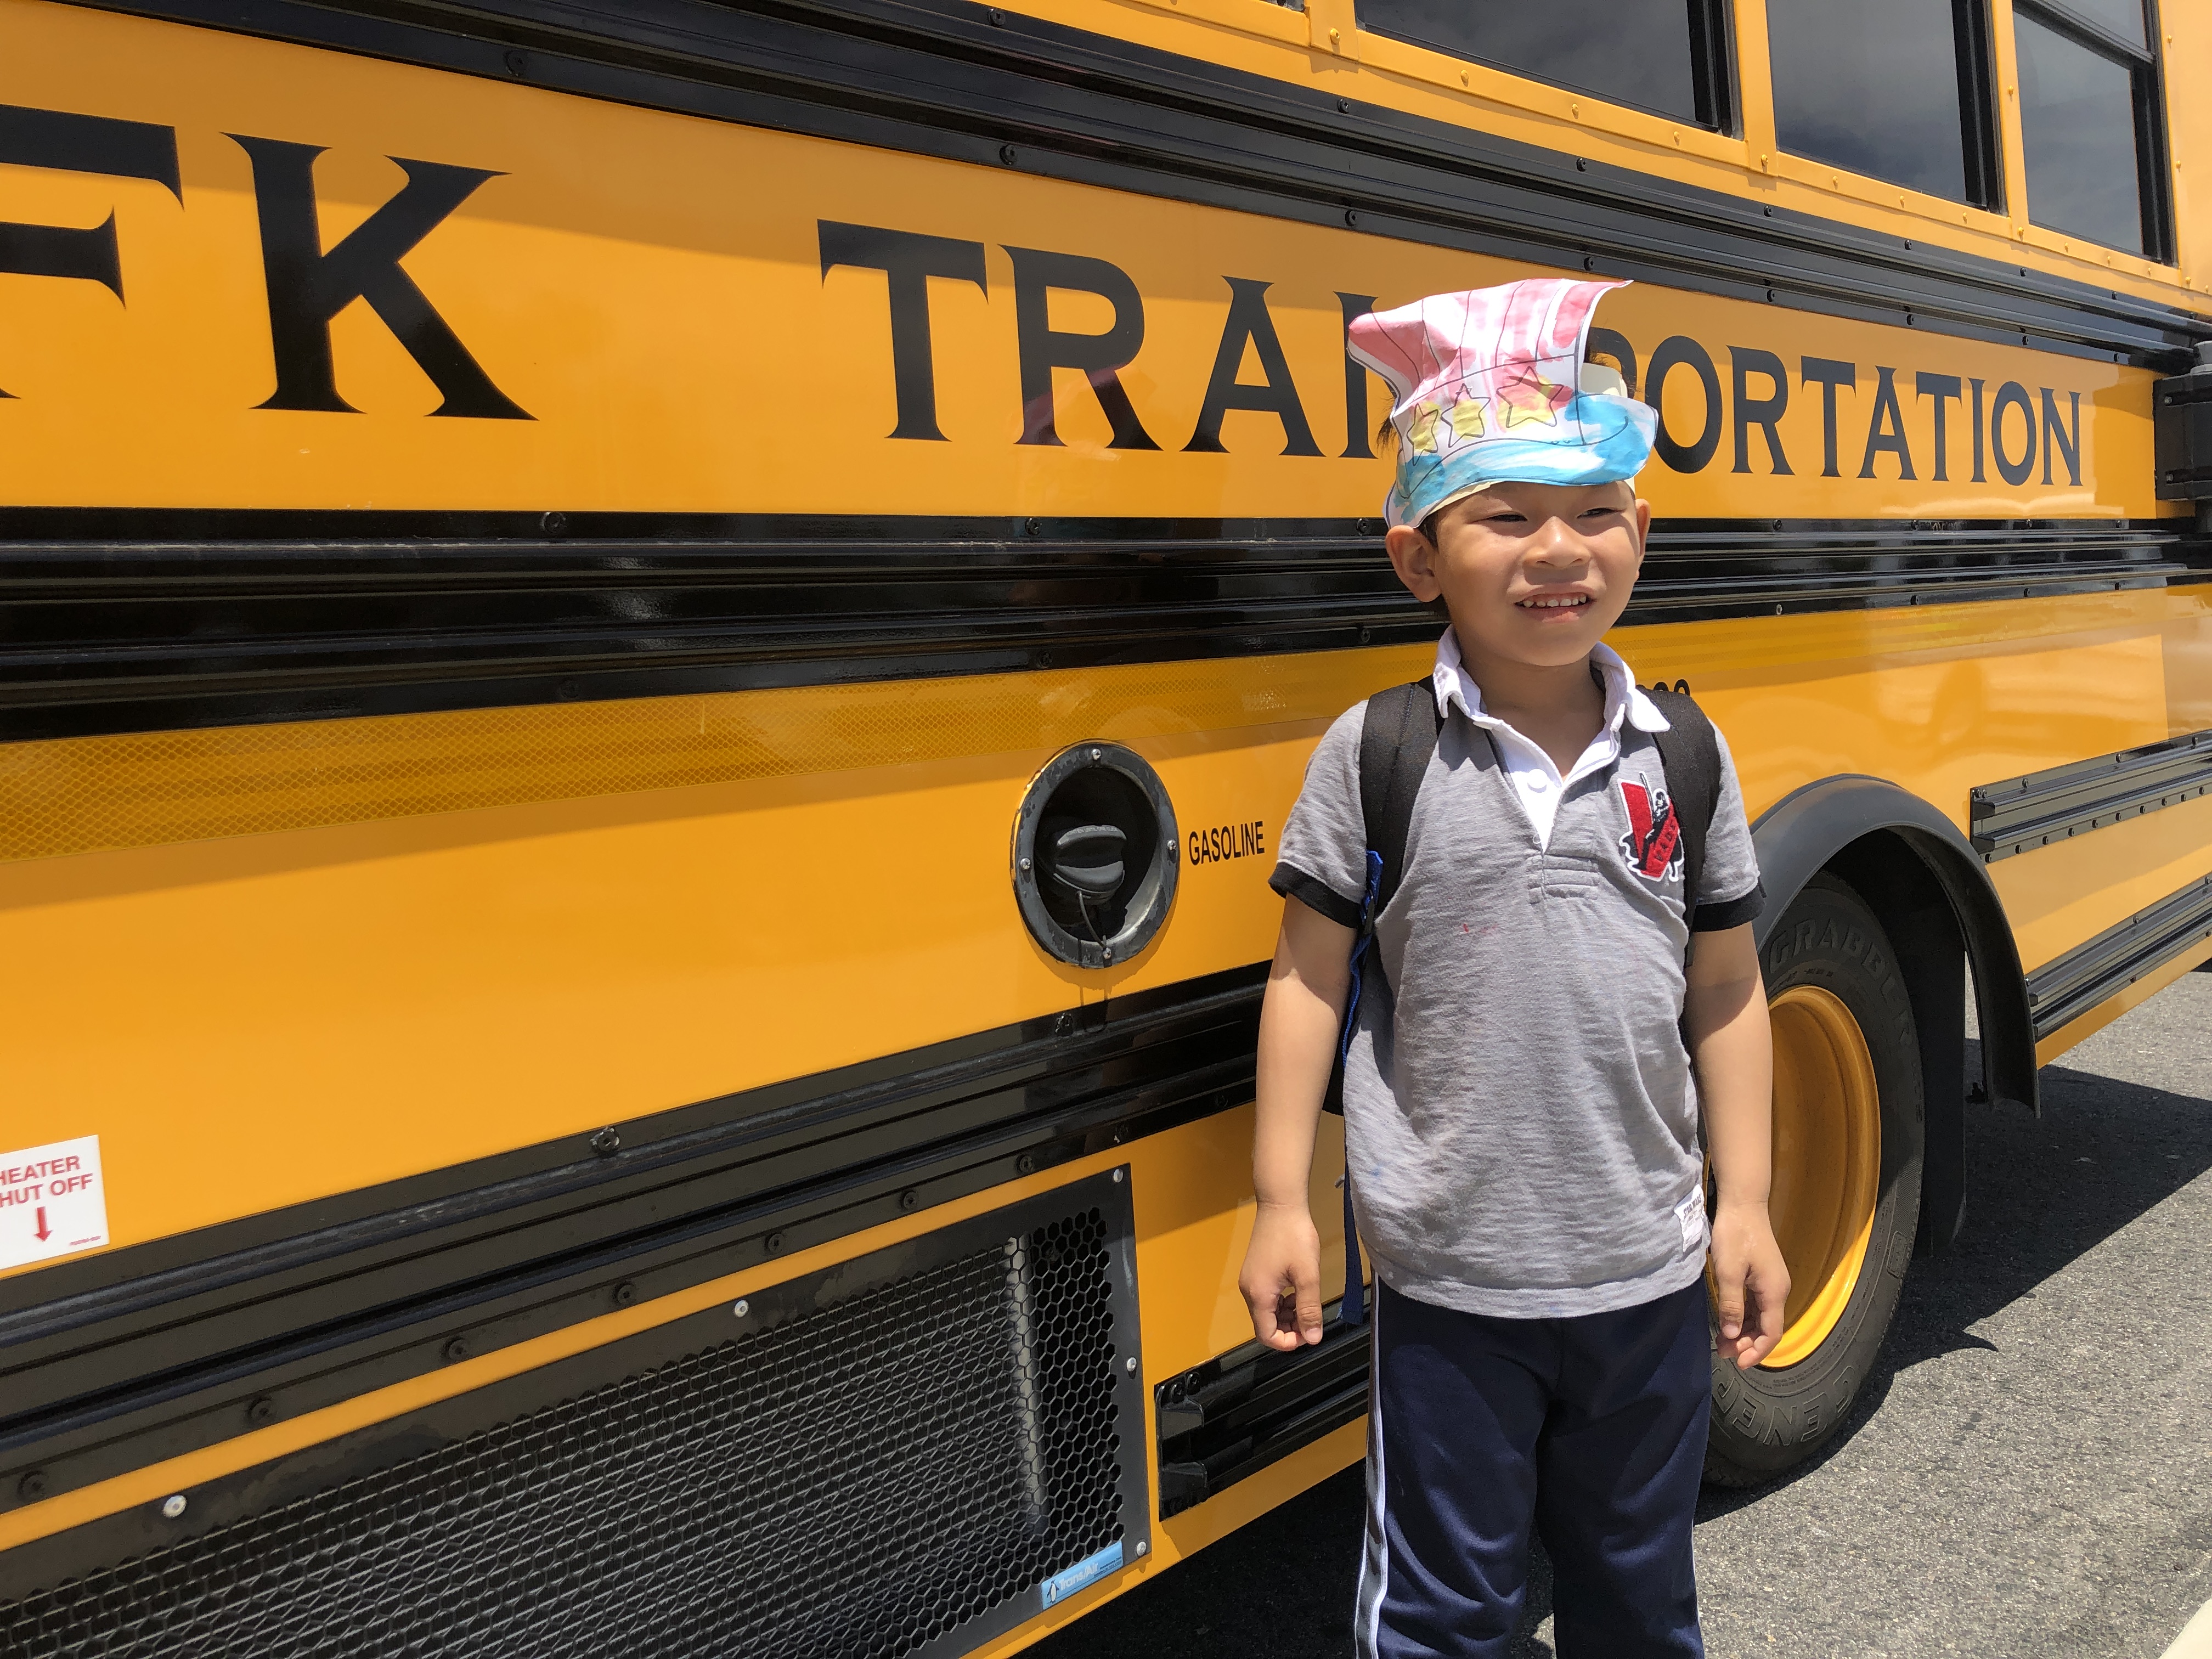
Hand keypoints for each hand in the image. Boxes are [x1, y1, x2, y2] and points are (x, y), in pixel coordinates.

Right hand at [1239, 1200, 1323, 1349]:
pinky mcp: (1255, 1272)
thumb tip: (1313, 1337)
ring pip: (1267, 1312)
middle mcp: (1249, 1290)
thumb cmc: (1294, 1236)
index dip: (1288, 1342)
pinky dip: (1282, 1303)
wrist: (1281, 1205)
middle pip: (1265, 1325)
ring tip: (1307, 1304)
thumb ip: (1309, 1309)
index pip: (1266, 1335)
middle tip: (1312, 1320)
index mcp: (1259, 1294)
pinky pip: (1267, 1298)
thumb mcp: (1307, 1275)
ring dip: (1287, 1316)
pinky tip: (1298, 1292)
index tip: (1309, 1334)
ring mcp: (1250, 1280)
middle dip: (1289, 1329)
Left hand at [1709, 1198, 1790, 1369]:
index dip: (1756, 1351)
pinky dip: (1742, 1317)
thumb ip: (1731, 1305)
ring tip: (1721, 1343)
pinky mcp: (1761, 1277)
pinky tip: (1726, 1323)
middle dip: (1746, 1344)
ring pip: (1759, 1317)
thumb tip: (1731, 1335)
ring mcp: (1770, 1283)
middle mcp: (1777, 1291)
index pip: (1771, 1333)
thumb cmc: (1736, 1235)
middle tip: (1722, 1353)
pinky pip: (1754, 1305)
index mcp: (1774, 1292)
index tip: (1738, 1363)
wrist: (1743, 1204)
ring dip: (1742, 1332)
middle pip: (1765, 1328)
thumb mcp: (1728, 1271)